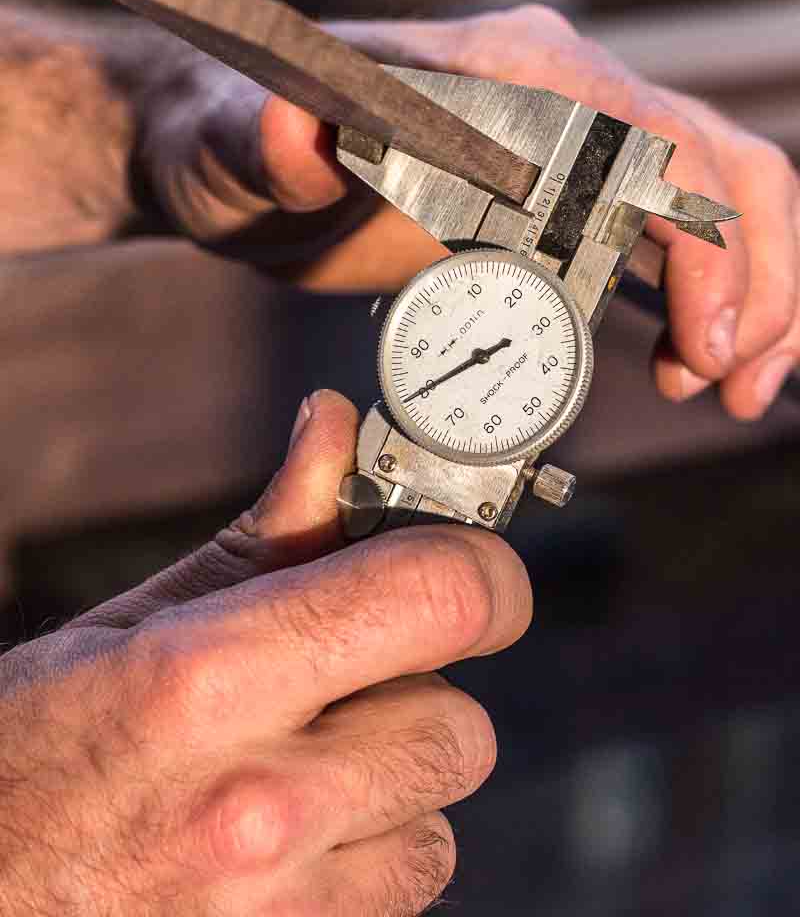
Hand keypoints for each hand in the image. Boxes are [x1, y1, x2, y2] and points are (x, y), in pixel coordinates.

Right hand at [0, 391, 531, 915]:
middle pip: (459, 722)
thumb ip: (264, 532)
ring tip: (302, 767)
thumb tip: (333, 428)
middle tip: (342, 682)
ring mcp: (278, 908)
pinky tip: (294, 836)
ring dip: (395, 783)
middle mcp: (257, 803)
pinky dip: (371, 856)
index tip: (474, 571)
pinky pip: (406, 890)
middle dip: (417, 690)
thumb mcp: (135, 624)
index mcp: (210, 678)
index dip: (481, 573)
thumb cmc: (30, 756)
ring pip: (441, 818)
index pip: (437, 600)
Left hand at [155, 5, 794, 421]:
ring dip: (754, 287)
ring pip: (724, 188)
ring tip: (729, 387)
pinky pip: (681, 223)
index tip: (696, 346)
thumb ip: (268, 142)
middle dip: (753, 276)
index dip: (702, 241)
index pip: (648, 139)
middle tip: (727, 382)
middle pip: (718, 160)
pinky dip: (717, 288)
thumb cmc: (238, 142)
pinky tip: (704, 360)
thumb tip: (297, 134)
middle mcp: (560, 86)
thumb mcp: (237, 147)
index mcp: (503, 70)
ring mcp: (574, 132)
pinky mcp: (566, 186)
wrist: (239, 152)